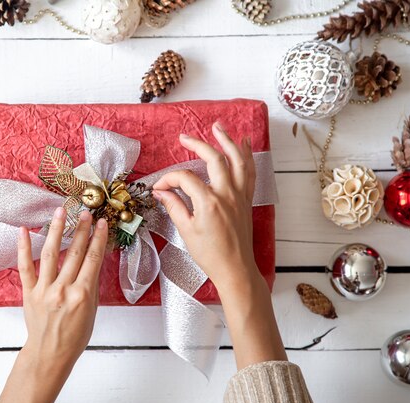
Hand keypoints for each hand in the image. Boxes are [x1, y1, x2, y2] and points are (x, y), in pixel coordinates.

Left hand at [0, 208, 107, 402]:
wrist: (50, 354)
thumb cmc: (74, 337)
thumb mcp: (92, 311)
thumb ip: (91, 285)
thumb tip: (94, 261)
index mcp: (82, 295)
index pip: (93, 259)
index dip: (99, 239)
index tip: (102, 223)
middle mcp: (63, 289)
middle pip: (75, 252)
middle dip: (82, 229)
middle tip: (85, 212)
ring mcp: (44, 289)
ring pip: (51, 253)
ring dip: (57, 230)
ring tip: (61, 212)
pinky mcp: (29, 292)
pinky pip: (25, 266)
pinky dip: (23, 247)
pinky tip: (24, 230)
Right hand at [152, 122, 257, 288]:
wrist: (235, 268)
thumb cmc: (210, 254)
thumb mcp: (186, 230)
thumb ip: (173, 206)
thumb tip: (161, 191)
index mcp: (209, 202)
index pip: (185, 178)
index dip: (169, 179)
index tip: (160, 187)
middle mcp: (227, 194)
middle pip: (214, 159)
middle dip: (198, 144)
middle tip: (185, 137)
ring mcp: (239, 195)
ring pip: (237, 160)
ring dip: (228, 141)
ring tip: (219, 127)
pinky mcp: (246, 200)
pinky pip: (250, 172)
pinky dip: (247, 156)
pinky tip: (244, 144)